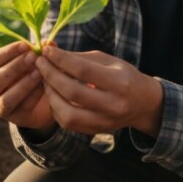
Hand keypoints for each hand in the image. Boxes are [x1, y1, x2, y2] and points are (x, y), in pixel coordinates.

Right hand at [0, 41, 55, 132]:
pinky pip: (22, 108)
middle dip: (15, 67)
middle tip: (34, 57)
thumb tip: (49, 42)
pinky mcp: (15, 117)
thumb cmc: (30, 72)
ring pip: (6, 99)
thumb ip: (39, 51)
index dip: (8, 52)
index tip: (26, 45)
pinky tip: (45, 85)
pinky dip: (34, 95)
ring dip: (24, 84)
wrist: (40, 100)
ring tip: (40, 72)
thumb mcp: (33, 59)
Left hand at [35, 46, 162, 136]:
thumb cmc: (123, 75)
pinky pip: (68, 123)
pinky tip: (53, 94)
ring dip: (50, 94)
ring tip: (45, 79)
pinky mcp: (96, 131)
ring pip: (67, 114)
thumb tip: (50, 52)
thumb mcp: (107, 60)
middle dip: (50, 75)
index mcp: (119, 82)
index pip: (83, 70)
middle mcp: (113, 105)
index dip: (60, 59)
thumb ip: (79, 58)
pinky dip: (56, 108)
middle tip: (39, 63)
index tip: (46, 50)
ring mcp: (104, 122)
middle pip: (72, 92)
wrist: (143, 104)